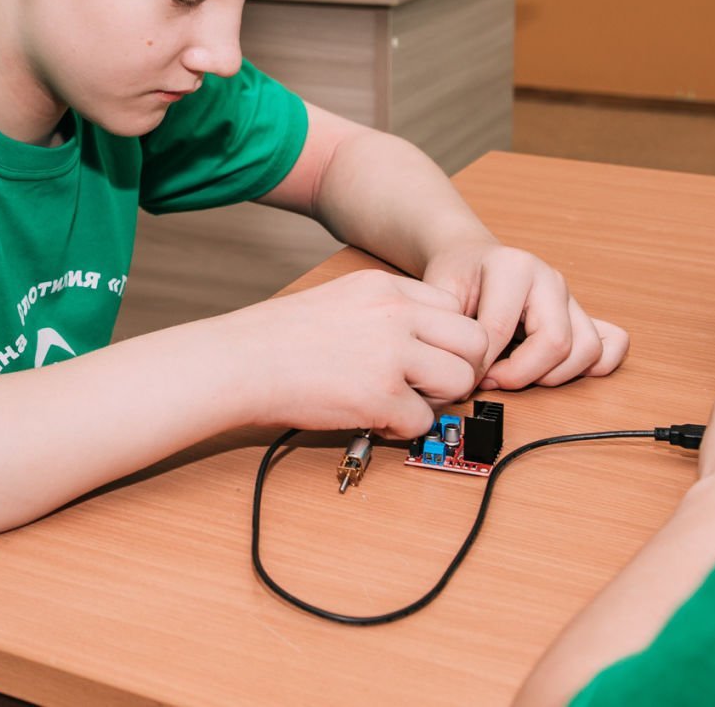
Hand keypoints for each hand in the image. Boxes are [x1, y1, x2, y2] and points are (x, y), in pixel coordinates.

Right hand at [225, 269, 489, 438]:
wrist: (241, 361)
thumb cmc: (276, 336)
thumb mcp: (339, 298)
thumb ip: (383, 313)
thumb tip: (420, 345)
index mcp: (384, 287)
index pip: (454, 308)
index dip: (448, 338)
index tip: (430, 356)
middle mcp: (395, 314)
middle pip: (474, 342)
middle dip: (461, 369)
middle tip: (434, 386)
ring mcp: (391, 354)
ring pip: (460, 382)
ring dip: (437, 400)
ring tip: (402, 403)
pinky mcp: (381, 396)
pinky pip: (422, 421)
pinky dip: (402, 428)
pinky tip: (373, 419)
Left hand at [423, 240, 627, 389]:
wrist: (473, 257)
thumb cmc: (458, 274)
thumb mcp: (439, 291)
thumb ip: (447, 325)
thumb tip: (460, 369)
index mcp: (514, 267)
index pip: (502, 330)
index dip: (482, 364)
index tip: (467, 375)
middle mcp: (551, 279)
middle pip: (556, 343)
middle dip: (521, 375)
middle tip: (492, 379)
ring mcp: (572, 297)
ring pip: (587, 350)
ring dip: (553, 376)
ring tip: (518, 374)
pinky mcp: (585, 314)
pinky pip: (612, 344)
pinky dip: (593, 367)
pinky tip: (557, 370)